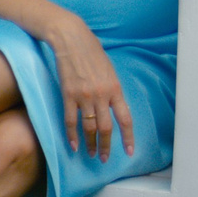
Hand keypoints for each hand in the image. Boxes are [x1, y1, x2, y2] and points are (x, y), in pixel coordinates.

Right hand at [49, 16, 134, 160]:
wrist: (71, 39)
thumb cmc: (92, 51)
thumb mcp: (110, 70)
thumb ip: (112, 90)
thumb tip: (114, 108)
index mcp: (115, 88)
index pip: (125, 118)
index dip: (128, 137)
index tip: (129, 151)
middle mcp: (101, 95)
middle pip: (106, 128)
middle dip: (106, 146)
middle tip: (104, 158)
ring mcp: (84, 96)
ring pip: (89, 128)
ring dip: (90, 144)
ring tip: (91, 154)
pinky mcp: (68, 95)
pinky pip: (71, 121)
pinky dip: (72, 135)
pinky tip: (74, 145)